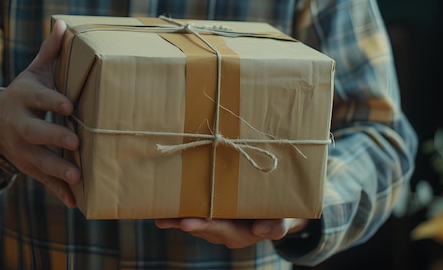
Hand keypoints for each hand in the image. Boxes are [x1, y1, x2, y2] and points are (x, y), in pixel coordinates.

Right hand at [0, 20, 80, 207]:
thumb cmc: (25, 93)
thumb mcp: (33, 72)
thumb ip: (50, 52)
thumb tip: (62, 23)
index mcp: (24, 98)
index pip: (40, 99)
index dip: (53, 102)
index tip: (70, 106)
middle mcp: (20, 124)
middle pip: (35, 132)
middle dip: (54, 138)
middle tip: (76, 141)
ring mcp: (21, 148)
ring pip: (37, 160)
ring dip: (57, 169)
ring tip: (76, 176)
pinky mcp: (26, 166)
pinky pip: (40, 180)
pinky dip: (56, 191)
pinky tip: (73, 202)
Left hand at [155, 218, 307, 248]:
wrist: (275, 214)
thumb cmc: (279, 215)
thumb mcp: (283, 221)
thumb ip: (275, 227)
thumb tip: (261, 230)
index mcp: (239, 233)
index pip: (219, 229)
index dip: (203, 225)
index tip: (187, 223)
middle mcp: (224, 232)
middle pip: (202, 227)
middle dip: (185, 223)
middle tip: (167, 219)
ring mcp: (215, 225)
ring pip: (194, 221)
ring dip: (177, 217)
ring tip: (160, 212)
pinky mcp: (210, 215)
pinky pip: (192, 214)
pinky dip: (178, 213)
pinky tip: (161, 208)